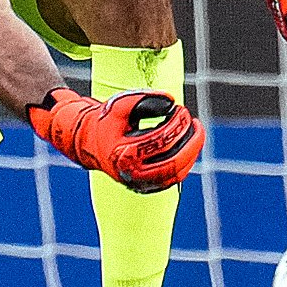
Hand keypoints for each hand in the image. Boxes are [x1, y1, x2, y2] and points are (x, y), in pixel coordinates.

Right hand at [28, 87, 204, 192]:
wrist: (89, 142)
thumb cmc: (107, 120)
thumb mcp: (121, 104)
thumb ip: (145, 100)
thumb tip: (171, 103)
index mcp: (124, 153)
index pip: (161, 139)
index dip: (176, 123)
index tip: (181, 109)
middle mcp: (133, 173)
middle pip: (174, 162)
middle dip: (191, 142)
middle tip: (197, 124)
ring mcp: (140, 183)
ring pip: (176, 173)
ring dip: (191, 152)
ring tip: (196, 132)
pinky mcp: (146, 186)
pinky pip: (172, 177)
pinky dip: (184, 161)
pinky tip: (189, 144)